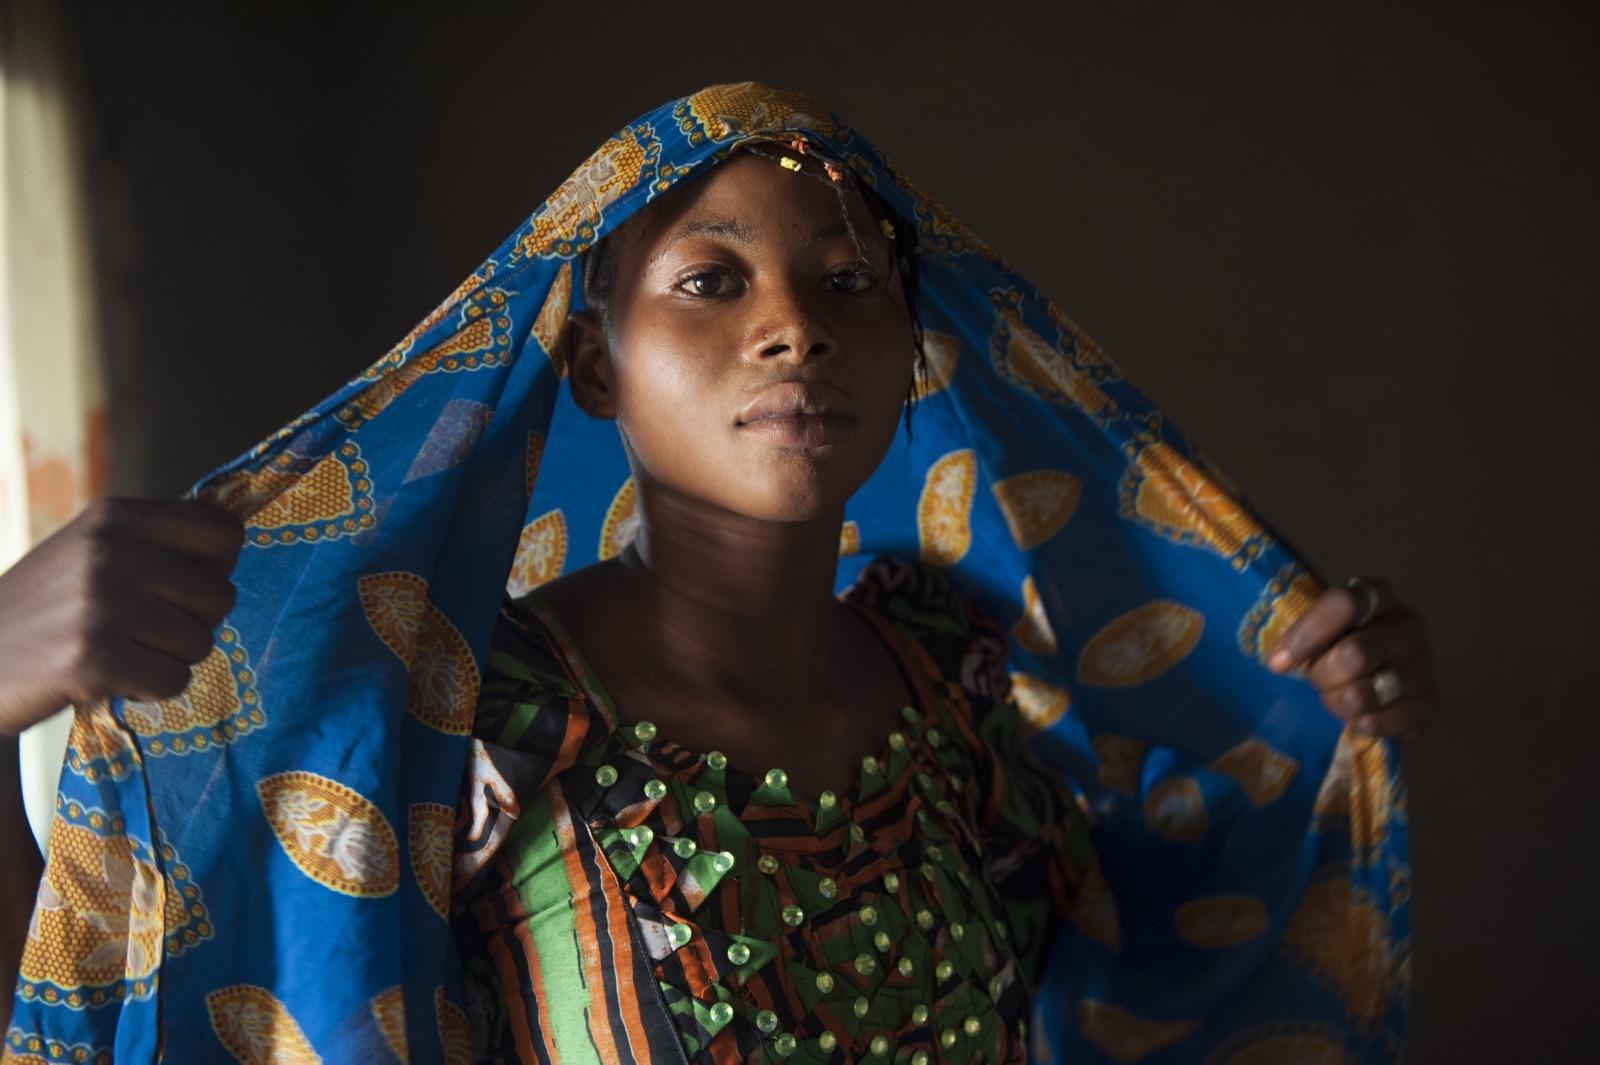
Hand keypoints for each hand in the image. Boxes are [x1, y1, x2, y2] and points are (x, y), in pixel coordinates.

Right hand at [0, 497, 244, 736]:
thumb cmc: (45, 608)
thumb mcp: (91, 550)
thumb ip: (154, 541)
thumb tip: (232, 542)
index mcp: (116, 516)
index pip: (224, 532)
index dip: (214, 567)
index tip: (180, 585)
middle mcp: (111, 552)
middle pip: (221, 596)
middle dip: (192, 622)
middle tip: (143, 630)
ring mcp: (101, 604)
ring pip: (200, 642)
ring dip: (168, 658)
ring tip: (121, 651)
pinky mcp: (94, 657)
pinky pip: (174, 680)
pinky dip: (149, 689)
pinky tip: (111, 677)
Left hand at [1266, 577, 1437, 742]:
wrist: (1377, 684)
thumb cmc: (1335, 649)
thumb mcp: (1319, 631)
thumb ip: (1303, 633)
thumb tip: (1279, 661)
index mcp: (1375, 595)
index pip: (1343, 604)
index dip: (1307, 635)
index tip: (1278, 665)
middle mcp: (1407, 623)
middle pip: (1354, 655)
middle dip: (1322, 676)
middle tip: (1317, 681)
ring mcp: (1423, 662)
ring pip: (1363, 694)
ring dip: (1338, 703)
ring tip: (1339, 698)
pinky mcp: (1429, 701)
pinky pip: (1378, 722)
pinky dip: (1358, 725)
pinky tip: (1358, 717)